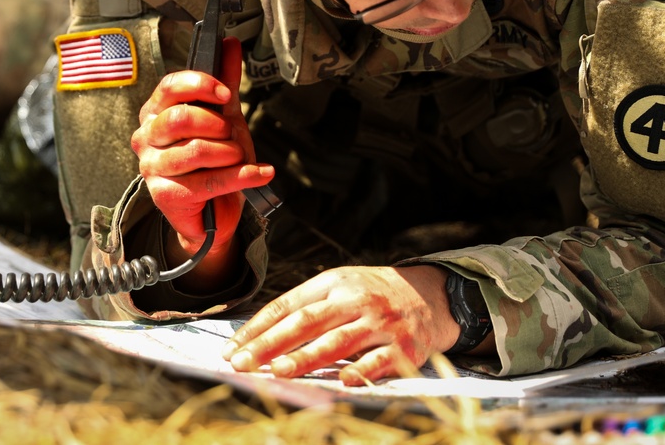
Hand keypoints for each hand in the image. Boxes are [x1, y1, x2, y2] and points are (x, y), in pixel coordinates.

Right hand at [131, 37, 273, 280]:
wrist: (213, 210)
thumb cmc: (213, 159)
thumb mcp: (222, 117)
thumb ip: (224, 82)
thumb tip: (229, 43)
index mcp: (155, 113)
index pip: (169, 87)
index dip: (200, 84)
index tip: (226, 94)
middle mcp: (146, 138)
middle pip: (181, 118)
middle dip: (217, 125)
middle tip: (232, 135)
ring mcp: (152, 168)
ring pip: (197, 151)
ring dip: (230, 153)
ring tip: (239, 156)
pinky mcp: (165, 195)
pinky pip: (210, 181)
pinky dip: (244, 176)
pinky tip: (262, 173)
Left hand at [222, 265, 464, 385]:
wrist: (431, 295)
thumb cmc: (373, 294)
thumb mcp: (340, 285)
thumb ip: (306, 305)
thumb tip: (260, 334)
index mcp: (333, 282)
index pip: (287, 305)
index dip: (258, 327)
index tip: (232, 348)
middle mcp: (355, 300)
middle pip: (306, 322)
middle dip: (271, 344)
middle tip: (243, 363)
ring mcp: (380, 323)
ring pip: (337, 342)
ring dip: (305, 358)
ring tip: (278, 371)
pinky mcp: (404, 347)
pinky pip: (378, 361)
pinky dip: (359, 371)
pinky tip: (340, 382)